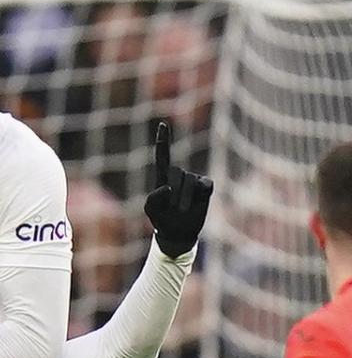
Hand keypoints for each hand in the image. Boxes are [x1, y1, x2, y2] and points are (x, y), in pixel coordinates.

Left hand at [144, 121, 212, 258]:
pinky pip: (204, 185)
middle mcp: (179, 175)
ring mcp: (194, 179)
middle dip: (173, 192)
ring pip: (189, 181)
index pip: (163, 156)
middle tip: (172, 209)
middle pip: (176, 173)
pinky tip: (198, 200)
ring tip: (181, 211)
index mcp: (163, 177)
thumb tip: (169, 188)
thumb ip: (154, 197)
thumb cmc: (162, 218)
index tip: (162, 125)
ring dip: (184, 198)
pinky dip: (199, 194)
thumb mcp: (151, 209)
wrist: (178, 233)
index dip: (163, 140)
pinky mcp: (206, 186)